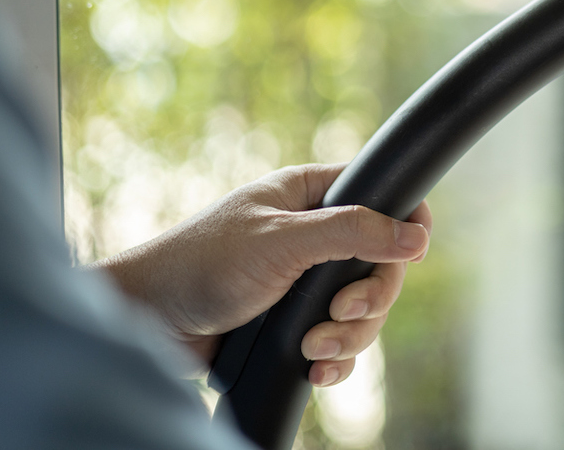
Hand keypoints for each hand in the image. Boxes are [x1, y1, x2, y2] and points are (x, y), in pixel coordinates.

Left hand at [92, 163, 430, 387]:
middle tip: (341, 312)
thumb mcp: (282, 241)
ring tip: (311, 348)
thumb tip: (416, 236)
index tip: (413, 252)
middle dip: (367, 298)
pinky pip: (341, 343)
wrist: (147, 324)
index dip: (405, 222)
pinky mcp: (295, 324)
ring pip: (364, 310)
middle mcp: (314, 235)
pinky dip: (335, 360)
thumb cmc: (201, 264)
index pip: (381, 195)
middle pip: (381, 264)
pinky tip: (314, 368)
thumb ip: (352, 233)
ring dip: (347, 336)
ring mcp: (306, 282)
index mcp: (310, 196)